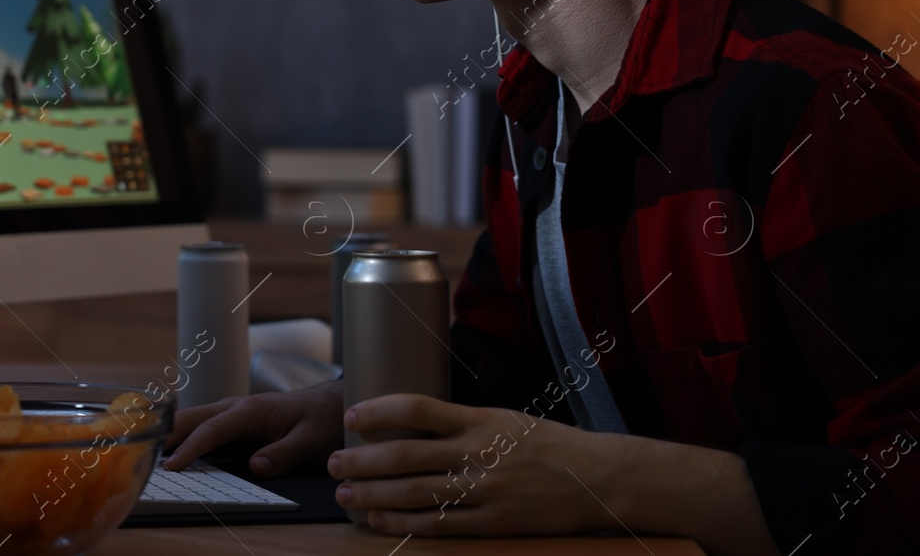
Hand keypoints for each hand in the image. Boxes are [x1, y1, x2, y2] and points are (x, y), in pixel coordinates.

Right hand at [161, 381, 341, 477]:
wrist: (328, 404)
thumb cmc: (319, 420)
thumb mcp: (310, 440)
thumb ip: (284, 454)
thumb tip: (254, 467)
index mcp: (251, 410)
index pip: (213, 429)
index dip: (191, 447)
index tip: (172, 465)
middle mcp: (234, 407)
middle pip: (190, 418)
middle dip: (164, 433)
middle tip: (140, 454)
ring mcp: (229, 413)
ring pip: (190, 420)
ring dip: (168, 434)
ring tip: (143, 454)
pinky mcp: (229, 422)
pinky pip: (199, 428)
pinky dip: (179, 437)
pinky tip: (166, 451)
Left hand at [329, 393, 611, 536]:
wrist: (598, 478)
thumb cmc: (546, 444)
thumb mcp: (502, 418)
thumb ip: (458, 421)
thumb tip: (406, 420)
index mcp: (479, 420)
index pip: (418, 408)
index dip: (379, 411)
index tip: (351, 416)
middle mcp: (478, 452)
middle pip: (406, 455)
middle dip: (362, 461)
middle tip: (333, 463)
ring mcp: (486, 490)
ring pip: (416, 493)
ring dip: (374, 495)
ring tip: (345, 495)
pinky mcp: (494, 522)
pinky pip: (440, 524)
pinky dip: (404, 523)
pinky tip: (379, 521)